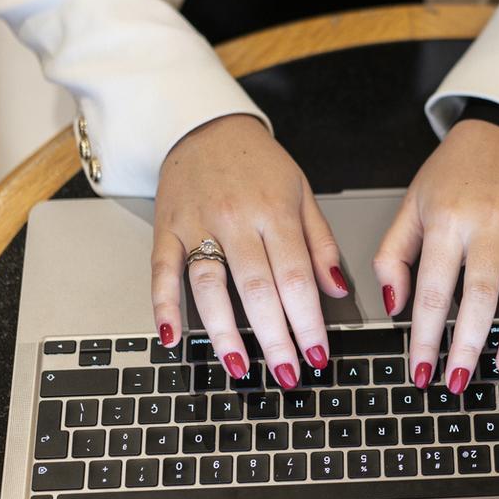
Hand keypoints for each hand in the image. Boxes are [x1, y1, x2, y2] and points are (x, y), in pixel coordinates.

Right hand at [151, 114, 347, 388]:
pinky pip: (162, 273)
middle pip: (257, 288)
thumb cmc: (259, 165)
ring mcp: (198, 225)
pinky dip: (164, 308)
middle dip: (274, 337)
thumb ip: (321, 242)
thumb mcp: (303, 193)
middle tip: (287, 373)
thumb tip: (336, 288)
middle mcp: (236, 220)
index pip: (296, 276)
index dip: (307, 320)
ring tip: (240, 367)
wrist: (206, 125)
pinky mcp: (166, 230)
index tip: (317, 353)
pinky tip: (172, 339)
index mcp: (276, 212)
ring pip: (210, 286)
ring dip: (224, 332)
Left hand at [374, 119, 498, 392]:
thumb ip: (392, 257)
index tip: (422, 372)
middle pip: (479, 294)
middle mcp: (487, 223)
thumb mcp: (410, 205)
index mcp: (445, 220)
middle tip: (459, 381)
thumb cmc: (452, 174)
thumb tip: (392, 307)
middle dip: (468, 344)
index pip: (431, 290)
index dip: (425, 337)